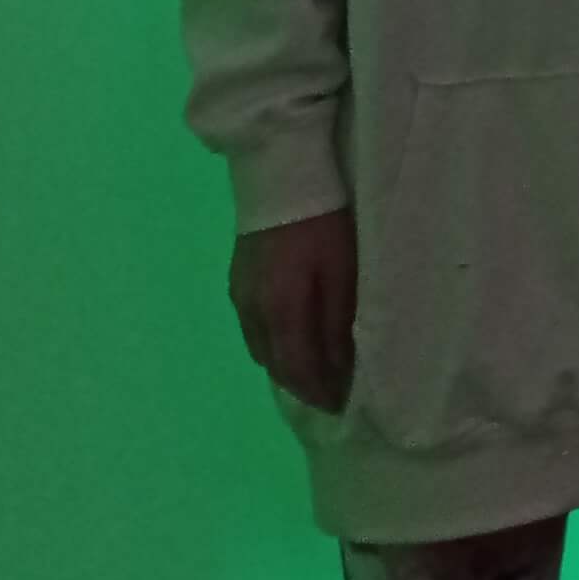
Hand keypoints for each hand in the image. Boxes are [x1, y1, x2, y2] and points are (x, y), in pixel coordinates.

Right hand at [230, 208, 356, 411]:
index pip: (299, 370)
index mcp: (281, 311)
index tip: (342, 405)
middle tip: (331, 394)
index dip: (320, 392)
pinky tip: (290, 339)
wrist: (281, 174)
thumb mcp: (342, 272)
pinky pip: (253, 330)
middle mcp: (253, 311)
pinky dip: (273, 345)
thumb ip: (336, 323)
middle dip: (303, 386)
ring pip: (261, 351)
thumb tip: (338, 368)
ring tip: (314, 371)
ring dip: (286, 367)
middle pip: (276, 366)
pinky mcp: (236, 282)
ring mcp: (240, 297)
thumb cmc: (323, 223)